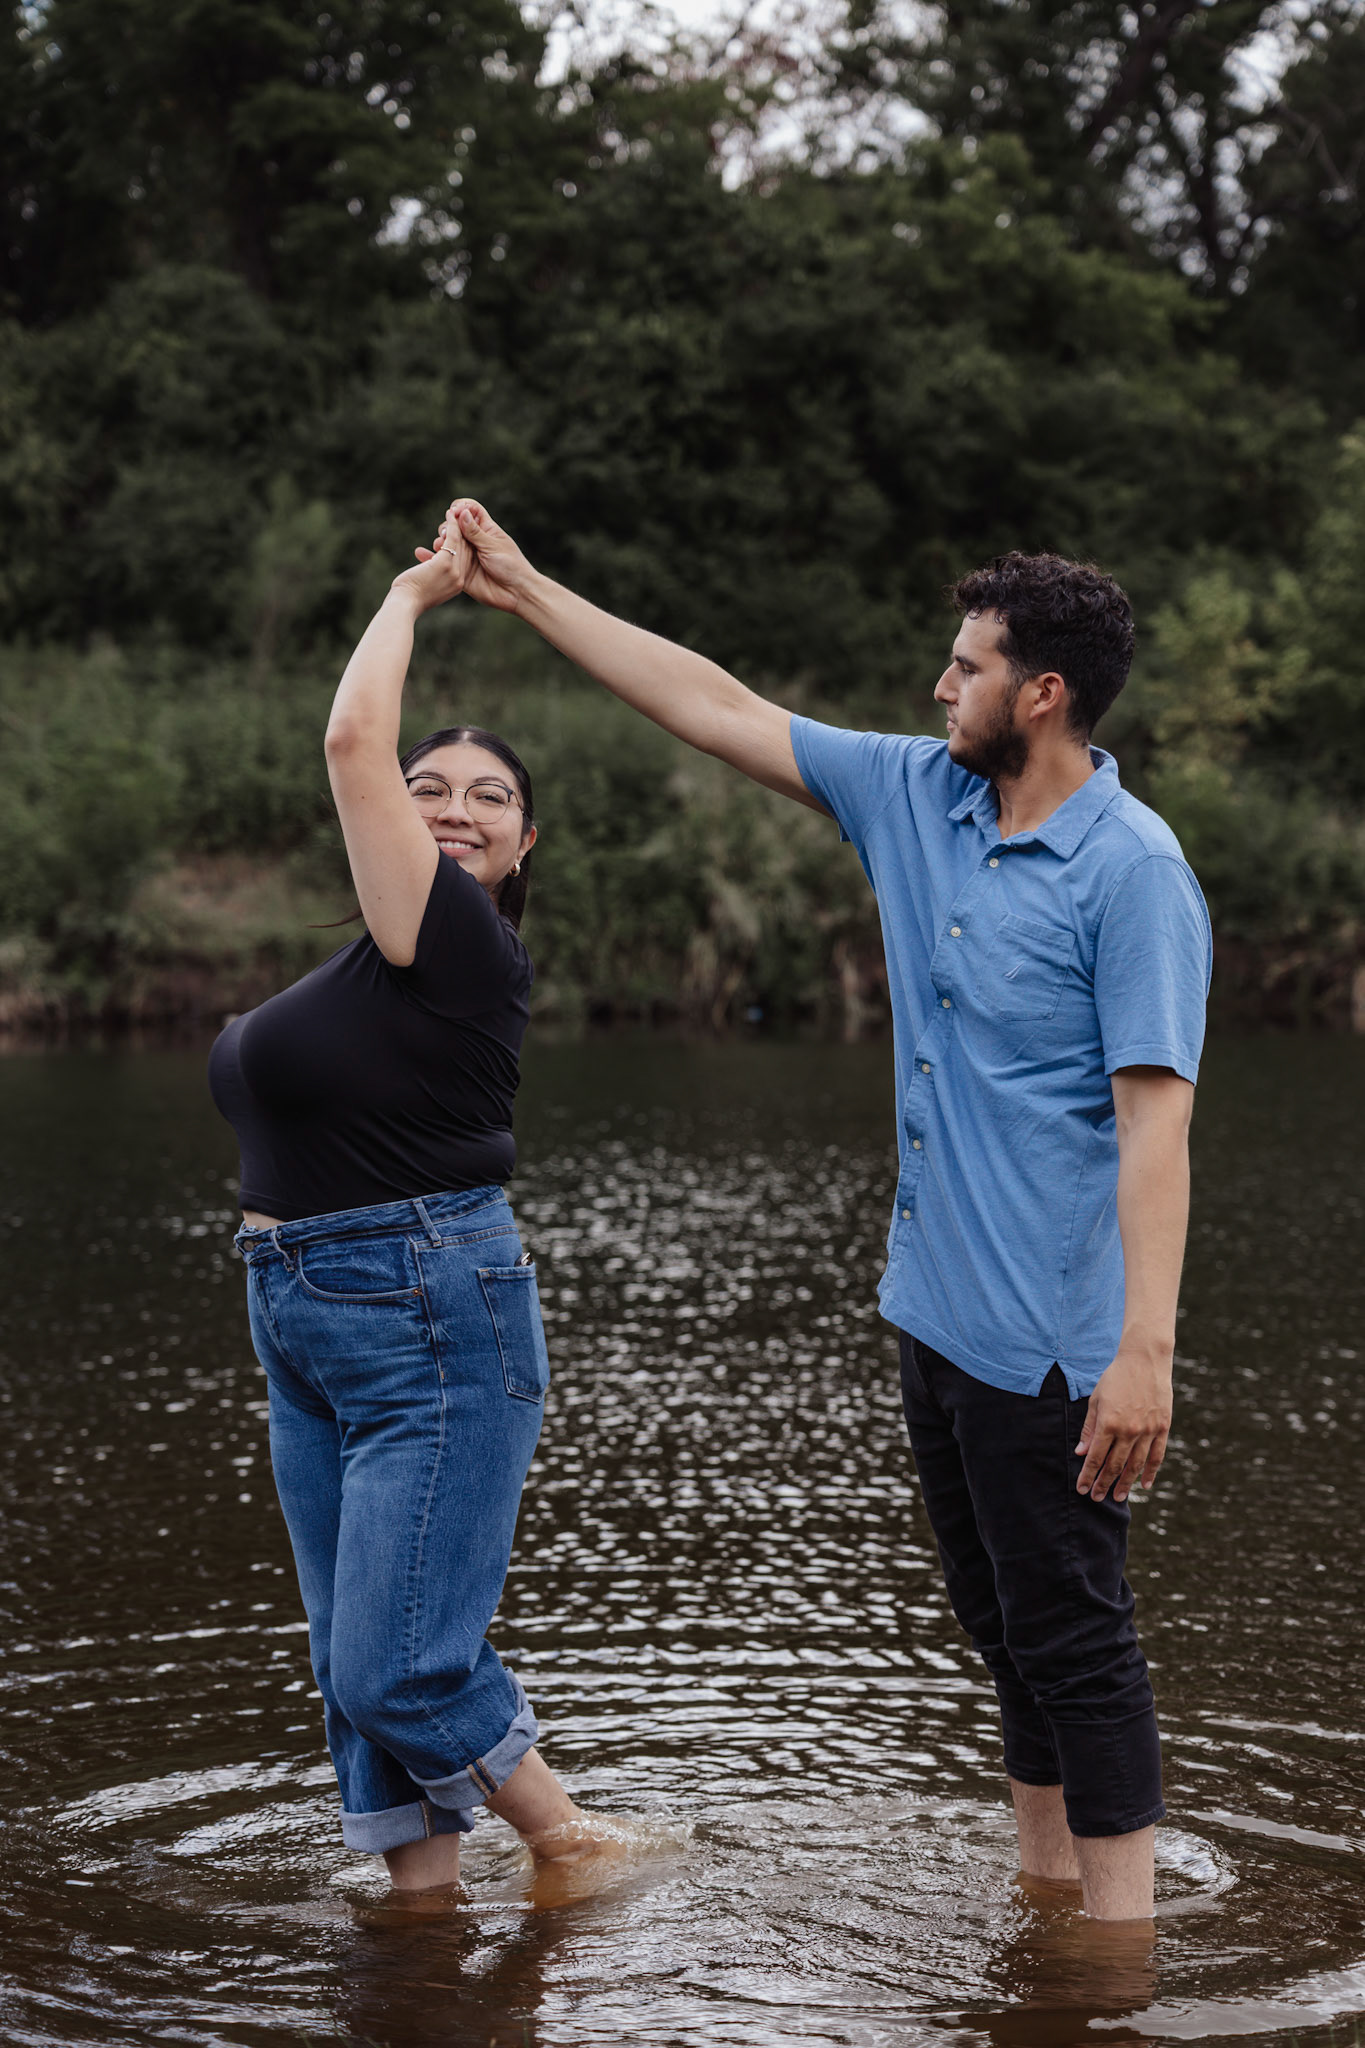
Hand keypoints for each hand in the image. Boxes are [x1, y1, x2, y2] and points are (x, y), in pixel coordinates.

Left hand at [388, 522, 472, 612]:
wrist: (405, 604)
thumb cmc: (410, 597)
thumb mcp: (428, 587)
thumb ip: (434, 577)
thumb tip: (428, 570)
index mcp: (457, 585)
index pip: (466, 561)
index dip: (465, 544)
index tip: (462, 531)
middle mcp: (459, 579)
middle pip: (467, 550)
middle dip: (465, 531)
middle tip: (462, 515)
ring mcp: (454, 571)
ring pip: (461, 542)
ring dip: (459, 524)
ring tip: (456, 511)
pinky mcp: (445, 563)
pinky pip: (453, 538)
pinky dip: (452, 525)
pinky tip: (450, 514)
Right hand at [434, 497, 537, 615]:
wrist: (516, 593)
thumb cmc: (511, 566)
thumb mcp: (493, 546)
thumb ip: (475, 532)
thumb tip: (461, 512)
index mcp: (486, 530)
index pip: (470, 510)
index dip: (461, 508)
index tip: (453, 512)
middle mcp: (474, 541)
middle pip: (455, 526)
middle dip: (447, 526)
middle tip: (447, 534)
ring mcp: (467, 556)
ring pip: (448, 544)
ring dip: (440, 541)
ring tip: (439, 546)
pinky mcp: (461, 572)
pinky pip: (444, 563)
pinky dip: (431, 558)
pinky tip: (421, 554)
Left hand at [1074, 1343, 1172, 1502]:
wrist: (1145, 1360)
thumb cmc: (1116, 1377)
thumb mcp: (1096, 1399)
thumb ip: (1090, 1428)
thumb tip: (1081, 1453)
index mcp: (1108, 1423)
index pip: (1096, 1457)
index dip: (1088, 1475)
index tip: (1082, 1488)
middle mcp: (1129, 1430)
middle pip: (1115, 1465)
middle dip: (1104, 1483)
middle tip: (1096, 1498)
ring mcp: (1148, 1430)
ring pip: (1136, 1465)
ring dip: (1126, 1483)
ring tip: (1118, 1496)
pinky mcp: (1163, 1427)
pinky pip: (1157, 1456)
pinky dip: (1150, 1472)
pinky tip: (1144, 1484)